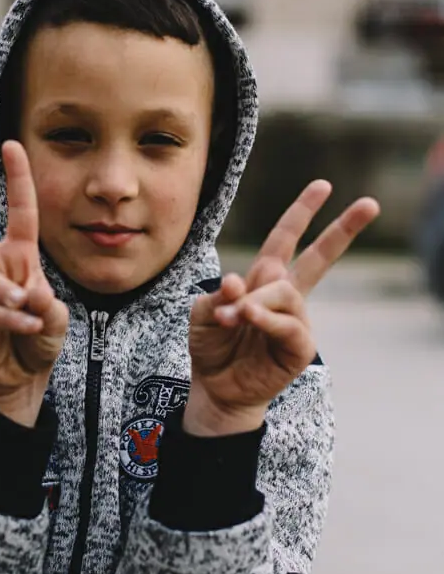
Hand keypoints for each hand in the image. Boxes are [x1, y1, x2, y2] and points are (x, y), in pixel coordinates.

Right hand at [0, 141, 68, 425]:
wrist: (18, 380)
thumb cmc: (36, 340)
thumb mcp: (55, 320)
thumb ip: (47, 304)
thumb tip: (29, 292)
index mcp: (17, 257)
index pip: (20, 212)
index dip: (18, 179)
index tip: (12, 144)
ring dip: (0, 286)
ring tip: (22, 302)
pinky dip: (8, 317)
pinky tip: (26, 325)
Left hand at [185, 181, 379, 435]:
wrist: (215, 388)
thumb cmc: (212, 346)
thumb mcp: (202, 313)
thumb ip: (216, 294)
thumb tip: (236, 282)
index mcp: (264, 279)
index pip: (285, 239)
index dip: (302, 212)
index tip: (323, 186)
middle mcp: (285, 295)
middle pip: (319, 257)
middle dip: (344, 229)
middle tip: (371, 204)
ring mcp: (296, 321)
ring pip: (286, 292)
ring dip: (255, 301)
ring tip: (230, 317)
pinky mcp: (299, 347)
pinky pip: (289, 325)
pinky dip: (267, 319)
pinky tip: (250, 318)